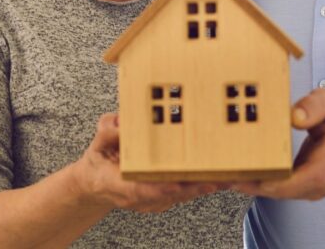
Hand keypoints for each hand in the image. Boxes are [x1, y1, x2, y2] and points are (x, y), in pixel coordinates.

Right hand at [71, 113, 225, 212]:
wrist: (95, 183)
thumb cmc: (98, 162)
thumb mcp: (96, 143)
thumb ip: (107, 132)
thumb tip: (120, 123)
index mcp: (121, 185)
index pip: (144, 189)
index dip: (162, 188)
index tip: (177, 183)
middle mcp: (141, 197)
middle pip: (172, 195)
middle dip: (196, 186)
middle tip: (219, 177)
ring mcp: (153, 200)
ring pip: (182, 195)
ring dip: (205, 186)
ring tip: (228, 176)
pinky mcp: (163, 197)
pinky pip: (185, 192)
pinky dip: (202, 184)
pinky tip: (220, 177)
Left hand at [232, 89, 324, 199]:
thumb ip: (315, 106)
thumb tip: (295, 117)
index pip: (312, 177)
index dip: (284, 183)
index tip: (259, 179)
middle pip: (293, 190)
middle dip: (260, 186)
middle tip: (230, 177)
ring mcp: (318, 187)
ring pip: (285, 193)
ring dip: (256, 188)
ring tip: (228, 177)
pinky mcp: (307, 188)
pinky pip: (283, 190)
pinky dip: (262, 185)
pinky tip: (241, 176)